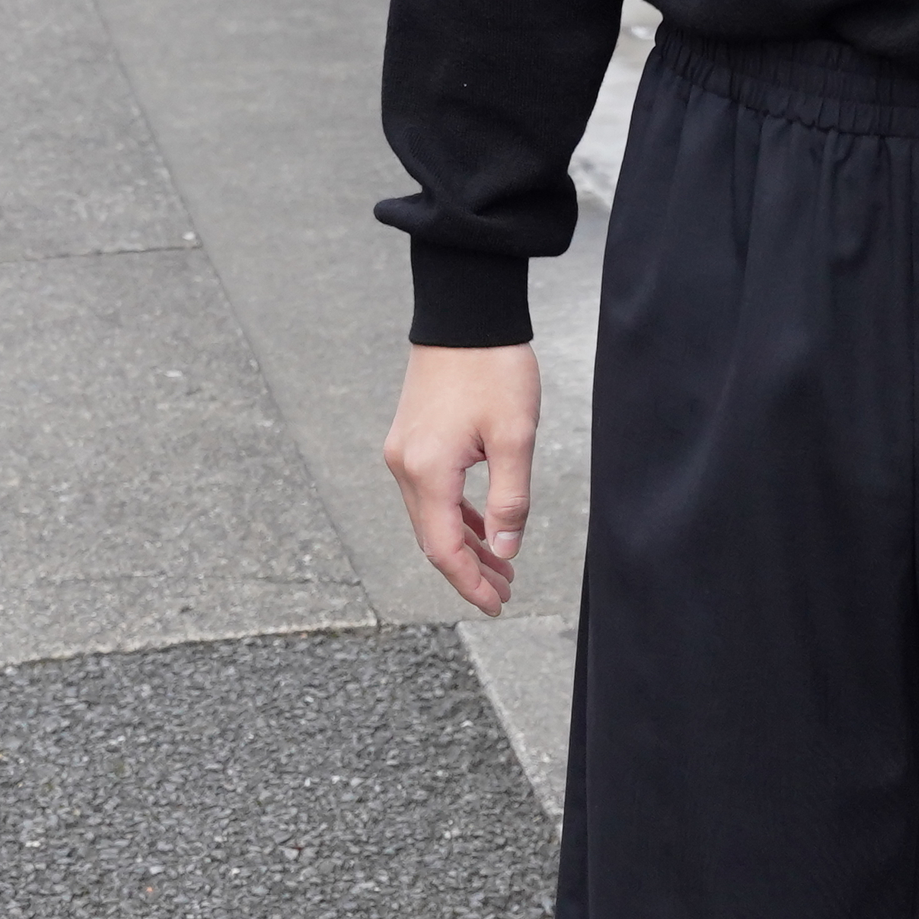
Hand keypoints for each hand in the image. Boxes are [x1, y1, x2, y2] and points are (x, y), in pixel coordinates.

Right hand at [383, 343, 540, 614]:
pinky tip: (485, 530)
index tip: (496, 605)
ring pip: (432, 519)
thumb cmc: (494, 368)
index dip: (470, 582)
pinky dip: (458, 518)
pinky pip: (432, 495)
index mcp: (428, 470)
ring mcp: (404, 453)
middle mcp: (405, 466)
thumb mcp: (514, 437)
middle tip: (506, 594)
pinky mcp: (412, 440)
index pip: (445, 548)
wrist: (465, 313)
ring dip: (466, 546)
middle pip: (434, 540)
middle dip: (469, 571)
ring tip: (502, 568)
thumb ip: (510, 499)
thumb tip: (506, 550)